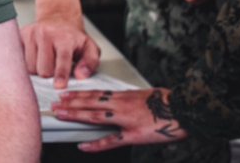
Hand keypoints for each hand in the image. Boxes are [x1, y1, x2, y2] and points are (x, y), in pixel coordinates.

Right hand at [27, 0, 101, 87]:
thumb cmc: (72, 37)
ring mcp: (30, 34)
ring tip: (45, 62)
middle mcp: (45, 33)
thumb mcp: (89, 47)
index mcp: (64, 37)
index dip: (61, 74)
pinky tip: (35, 58)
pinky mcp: (19, 35)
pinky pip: (19, 60)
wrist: (57, 18)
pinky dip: (27, 64)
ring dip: (37, 70)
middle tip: (54, 69)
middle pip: (43, 69)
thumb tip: (80, 76)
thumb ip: (90, 62)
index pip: (62, 59)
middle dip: (49, 75)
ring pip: (29, 67)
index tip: (59, 86)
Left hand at [50, 87, 186, 151]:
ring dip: (76, 115)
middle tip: (54, 103)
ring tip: (61, 115)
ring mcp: (126, 120)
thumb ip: (128, 98)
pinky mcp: (134, 135)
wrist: (185, 108)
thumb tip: (117, 99)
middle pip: (90, 102)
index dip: (78, 94)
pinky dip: (96, 144)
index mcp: (124, 95)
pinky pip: (112, 140)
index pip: (95, 93)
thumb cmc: (168, 102)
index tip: (65, 93)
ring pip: (95, 116)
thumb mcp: (144, 94)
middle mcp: (121, 105)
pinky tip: (83, 145)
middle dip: (70, 103)